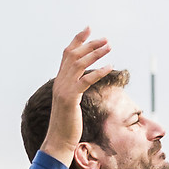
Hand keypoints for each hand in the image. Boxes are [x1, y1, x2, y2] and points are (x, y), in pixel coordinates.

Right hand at [38, 27, 114, 160]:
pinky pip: (85, 81)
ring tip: (109, 46)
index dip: (77, 40)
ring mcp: (64, 89)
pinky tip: (109, 67)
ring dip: (95, 53)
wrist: (58, 140)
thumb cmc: (67, 124)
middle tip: (105, 39)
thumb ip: (74, 90)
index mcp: (60, 80)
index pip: (67, 54)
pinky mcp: (70, 98)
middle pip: (73, 55)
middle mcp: (60, 81)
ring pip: (78, 64)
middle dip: (89, 44)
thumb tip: (81, 83)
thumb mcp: (70, 103)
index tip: (88, 28)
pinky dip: (98, 72)